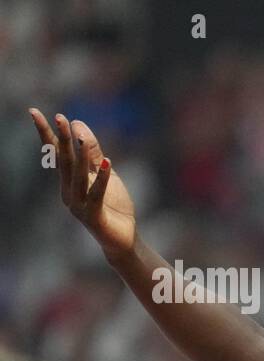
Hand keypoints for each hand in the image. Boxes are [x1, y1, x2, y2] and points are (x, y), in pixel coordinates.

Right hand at [28, 109, 136, 260]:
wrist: (123, 239)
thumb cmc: (113, 206)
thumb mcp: (105, 174)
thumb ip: (93, 153)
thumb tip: (78, 123)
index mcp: (68, 181)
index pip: (55, 154)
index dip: (46, 133)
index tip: (35, 112)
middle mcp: (68, 192)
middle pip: (63, 162)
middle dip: (61, 139)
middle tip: (58, 117)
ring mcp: (78, 205)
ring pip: (78, 176)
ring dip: (80, 156)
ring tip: (80, 136)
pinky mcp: (93, 216)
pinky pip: (97, 194)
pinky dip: (103, 178)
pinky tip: (108, 162)